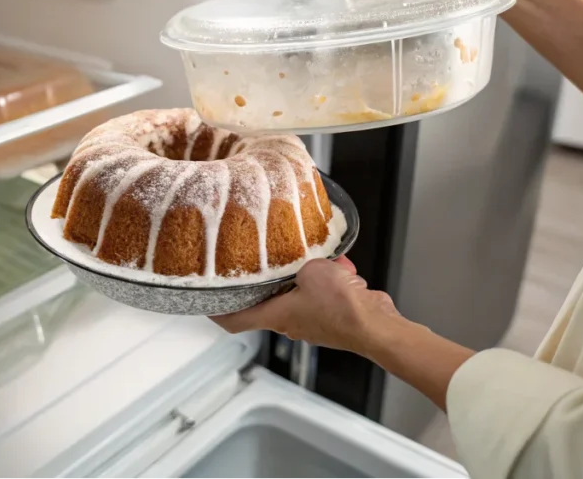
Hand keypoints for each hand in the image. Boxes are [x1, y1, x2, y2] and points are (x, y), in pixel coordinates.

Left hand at [211, 255, 410, 359]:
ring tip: (314, 258)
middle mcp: (290, 323)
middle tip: (262, 262)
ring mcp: (312, 322)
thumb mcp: (310, 269)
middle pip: (267, 303)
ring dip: (305, 276)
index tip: (206, 301)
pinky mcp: (334, 318)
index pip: (234, 320)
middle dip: (267, 282)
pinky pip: (325, 294)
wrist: (375, 324)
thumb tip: (305, 260)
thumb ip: (300, 261)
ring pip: (299, 294)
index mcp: (276, 316)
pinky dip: (330, 279)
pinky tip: (339, 266)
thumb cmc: (340, 307)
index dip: (217, 312)